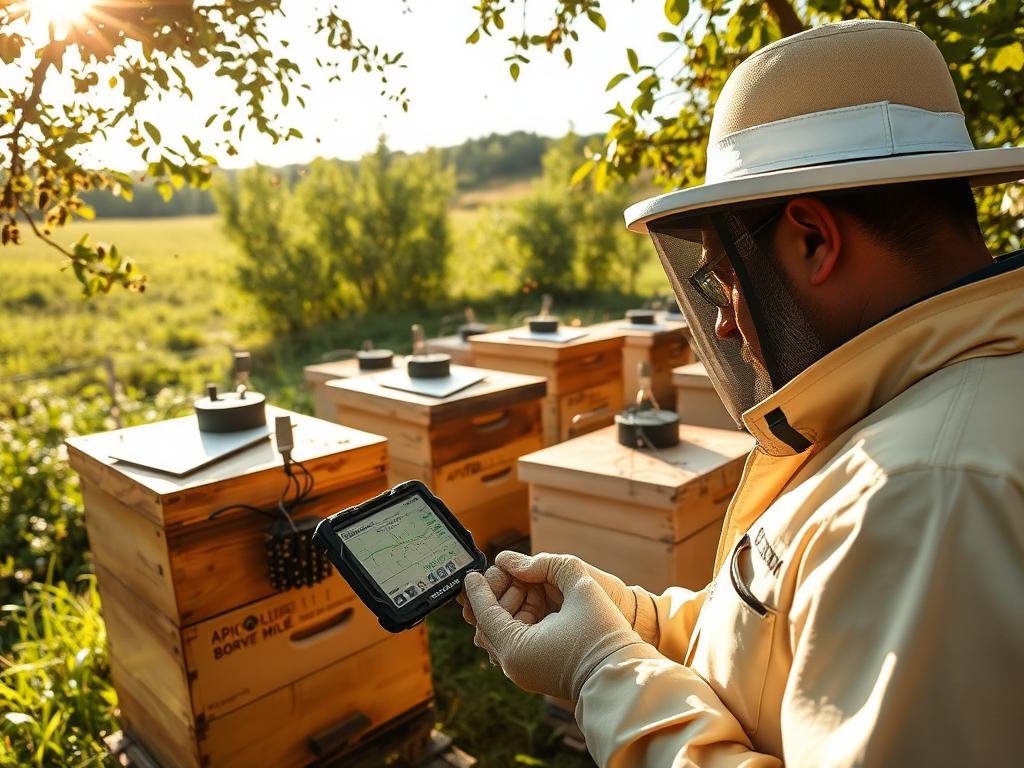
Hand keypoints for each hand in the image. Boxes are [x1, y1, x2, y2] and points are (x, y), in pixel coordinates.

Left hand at [462, 552, 643, 700]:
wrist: (624, 675)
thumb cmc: (604, 634)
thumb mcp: (581, 586)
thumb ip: (548, 564)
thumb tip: (514, 561)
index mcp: (517, 648)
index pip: (485, 613)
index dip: (478, 589)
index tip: (472, 572)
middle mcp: (514, 664)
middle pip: (488, 625)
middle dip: (497, 596)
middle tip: (511, 575)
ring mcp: (523, 671)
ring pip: (500, 633)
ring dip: (510, 607)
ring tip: (530, 588)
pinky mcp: (534, 671)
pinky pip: (515, 642)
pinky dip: (520, 620)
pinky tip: (538, 605)